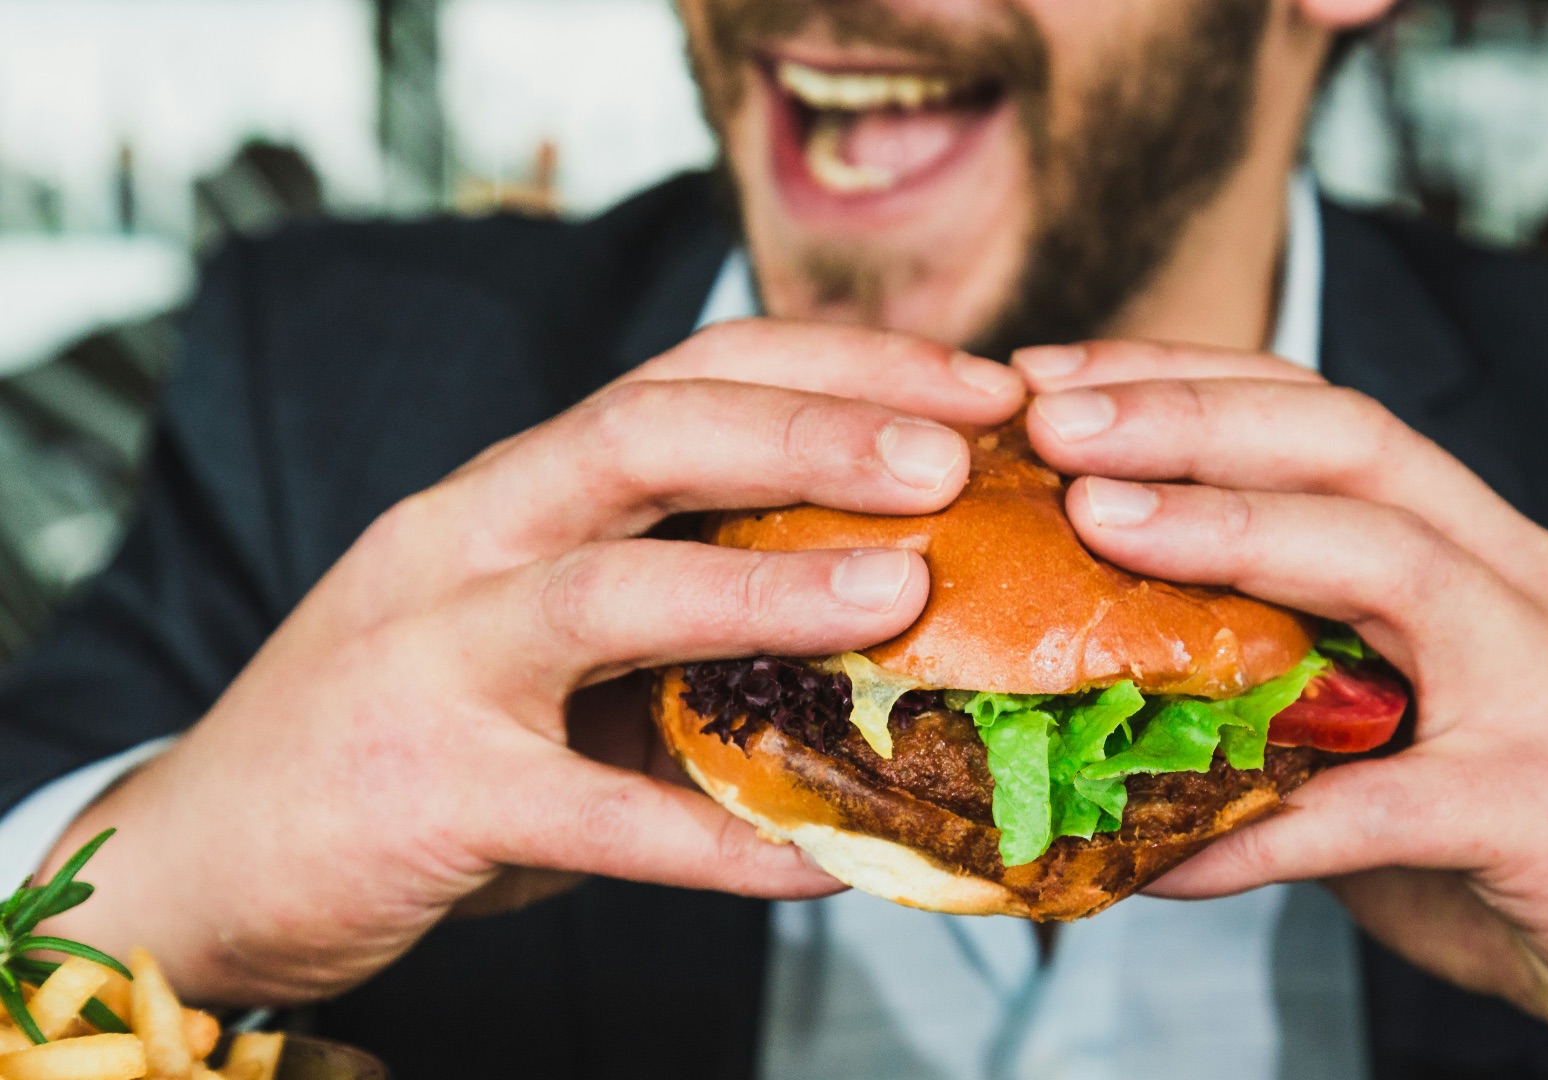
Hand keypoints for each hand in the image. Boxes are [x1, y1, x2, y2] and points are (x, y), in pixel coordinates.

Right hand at [40, 319, 1025, 1004]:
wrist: (202, 853)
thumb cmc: (406, 729)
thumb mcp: (531, 633)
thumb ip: (666, 608)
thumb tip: (879, 617)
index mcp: (514, 488)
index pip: (686, 376)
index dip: (836, 368)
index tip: (972, 388)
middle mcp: (467, 539)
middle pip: (646, 434)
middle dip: (811, 429)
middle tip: (956, 452)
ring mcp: (433, 659)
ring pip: (607, 593)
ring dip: (766, 588)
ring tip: (905, 594)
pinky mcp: (425, 792)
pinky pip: (593, 818)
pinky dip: (716, 841)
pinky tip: (828, 859)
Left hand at [1014, 341, 1547, 1079]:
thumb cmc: (1541, 830)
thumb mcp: (1413, 720)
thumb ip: (1299, 683)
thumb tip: (1115, 674)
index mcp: (1478, 548)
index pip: (1326, 414)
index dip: (1188, 380)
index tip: (1057, 382)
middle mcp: (1519, 583)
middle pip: (1352, 442)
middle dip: (1192, 413)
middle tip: (1050, 418)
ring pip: (1388, 558)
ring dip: (1229, 528)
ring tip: (1095, 522)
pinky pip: (1380, 806)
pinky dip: (1263, 825)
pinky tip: (1159, 851)